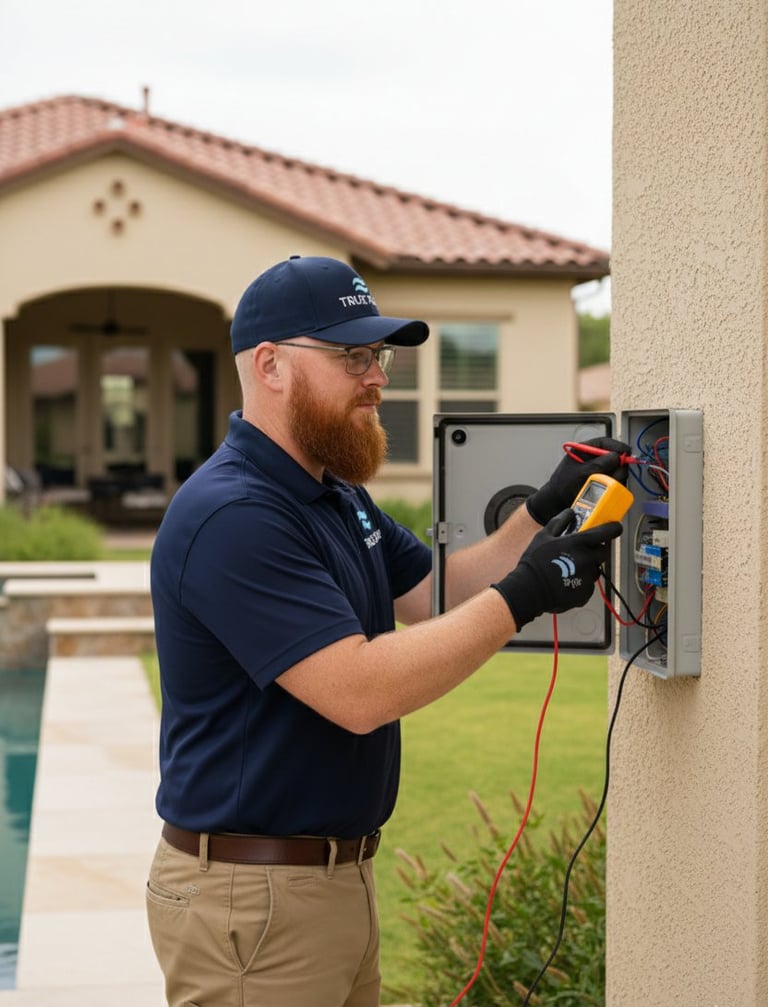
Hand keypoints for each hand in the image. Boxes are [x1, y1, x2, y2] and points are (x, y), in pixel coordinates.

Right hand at [491, 509, 622, 630]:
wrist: (529, 591)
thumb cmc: (534, 562)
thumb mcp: (543, 536)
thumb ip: (559, 522)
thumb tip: (569, 512)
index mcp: (578, 543)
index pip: (605, 532)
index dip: (614, 528)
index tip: (615, 527)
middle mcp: (586, 560)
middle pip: (603, 552)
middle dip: (597, 550)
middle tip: (584, 551)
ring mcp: (587, 578)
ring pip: (595, 569)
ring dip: (587, 567)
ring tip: (569, 569)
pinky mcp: (585, 594)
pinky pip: (588, 585)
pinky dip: (580, 582)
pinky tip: (566, 581)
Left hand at [525, 436, 631, 524]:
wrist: (558, 502)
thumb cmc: (562, 485)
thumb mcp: (580, 472)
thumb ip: (598, 464)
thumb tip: (616, 456)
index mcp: (584, 450)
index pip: (604, 442)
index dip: (618, 446)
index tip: (627, 452)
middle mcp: (593, 458)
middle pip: (614, 456)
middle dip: (618, 464)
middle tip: (617, 471)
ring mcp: (598, 470)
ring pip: (616, 468)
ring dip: (615, 475)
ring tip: (605, 482)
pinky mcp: (601, 480)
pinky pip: (613, 479)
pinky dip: (613, 483)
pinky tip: (606, 488)